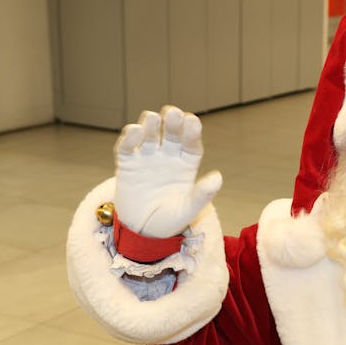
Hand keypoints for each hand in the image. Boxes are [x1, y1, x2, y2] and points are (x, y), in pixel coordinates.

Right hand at [114, 105, 222, 237]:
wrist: (143, 231)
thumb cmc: (171, 219)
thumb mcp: (188, 209)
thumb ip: (202, 194)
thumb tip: (218, 177)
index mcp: (186, 163)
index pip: (191, 143)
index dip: (191, 132)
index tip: (192, 121)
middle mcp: (168, 155)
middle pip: (171, 133)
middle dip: (172, 122)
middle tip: (173, 113)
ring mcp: (147, 157)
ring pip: (149, 134)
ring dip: (150, 124)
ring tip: (153, 118)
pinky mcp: (127, 162)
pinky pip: (128, 147)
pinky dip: (130, 137)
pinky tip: (135, 130)